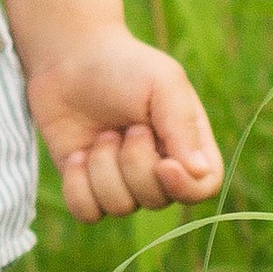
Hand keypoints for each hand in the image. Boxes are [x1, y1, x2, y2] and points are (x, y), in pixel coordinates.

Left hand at [26, 28, 223, 221]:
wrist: (70, 58)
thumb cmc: (124, 65)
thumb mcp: (163, 83)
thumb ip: (182, 126)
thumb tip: (199, 173)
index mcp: (187, 144)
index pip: (203, 187)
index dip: (185, 188)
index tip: (164, 164)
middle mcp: (158, 169)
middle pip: (157, 200)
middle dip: (135, 163)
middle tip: (127, 127)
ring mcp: (121, 180)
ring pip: (120, 207)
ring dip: (104, 168)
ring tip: (102, 133)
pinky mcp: (86, 185)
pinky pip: (88, 213)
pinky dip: (78, 185)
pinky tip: (77, 154)